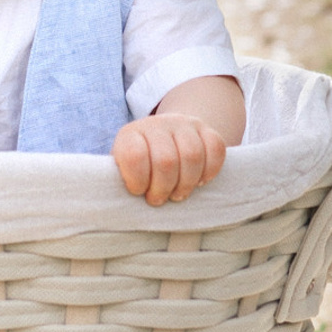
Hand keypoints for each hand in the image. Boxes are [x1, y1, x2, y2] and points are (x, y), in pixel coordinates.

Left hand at [112, 114, 226, 206]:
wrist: (165, 134)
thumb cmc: (140, 165)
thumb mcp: (123, 170)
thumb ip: (119, 183)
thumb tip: (115, 206)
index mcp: (130, 134)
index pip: (134, 155)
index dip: (137, 181)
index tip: (137, 192)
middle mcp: (156, 124)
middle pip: (166, 161)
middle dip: (163, 188)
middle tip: (158, 199)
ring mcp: (183, 124)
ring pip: (193, 156)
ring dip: (186, 184)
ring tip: (178, 194)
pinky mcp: (206, 130)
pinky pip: (216, 149)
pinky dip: (210, 171)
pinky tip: (199, 181)